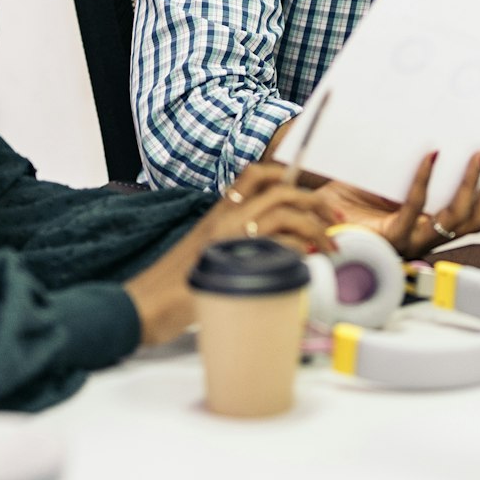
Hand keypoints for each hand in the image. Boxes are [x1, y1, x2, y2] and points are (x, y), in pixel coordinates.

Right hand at [123, 163, 336, 347]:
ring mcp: (228, 236)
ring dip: (316, 228)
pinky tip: (306, 262)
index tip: (314, 195)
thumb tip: (278, 249)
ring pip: (285, 212)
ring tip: (330, 248)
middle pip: (281, 188)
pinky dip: (299, 250)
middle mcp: (224, 217)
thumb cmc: (173, 287)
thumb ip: (237, 243)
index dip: (290, 174)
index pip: (256, 173)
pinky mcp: (233, 260)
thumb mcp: (207, 253)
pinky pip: (277, 244)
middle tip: (334, 221)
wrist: (144, 306)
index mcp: (219, 211)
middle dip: (316, 201)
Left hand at [322, 150, 479, 257]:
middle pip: (473, 220)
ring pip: (453, 221)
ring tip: (475, 156)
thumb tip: (435, 128)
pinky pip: (415, 210)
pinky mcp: (390, 238)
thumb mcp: (384, 175)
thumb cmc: (345, 198)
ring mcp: (410, 240)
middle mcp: (424, 236)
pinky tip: (430, 157)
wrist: (312, 214)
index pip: (472, 214)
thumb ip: (407, 163)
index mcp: (428, 223)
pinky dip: (425, 181)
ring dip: (469, 187)